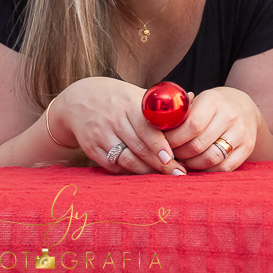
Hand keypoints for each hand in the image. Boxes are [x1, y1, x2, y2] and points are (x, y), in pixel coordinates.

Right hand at [55, 77, 185, 174]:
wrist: (80, 100)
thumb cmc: (120, 99)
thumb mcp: (137, 95)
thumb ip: (161, 104)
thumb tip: (192, 99)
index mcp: (129, 105)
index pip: (147, 128)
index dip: (159, 145)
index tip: (173, 157)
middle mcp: (114, 121)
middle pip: (139, 147)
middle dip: (160, 164)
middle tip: (178, 174)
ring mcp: (101, 136)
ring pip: (126, 159)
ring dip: (146, 171)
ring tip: (164, 178)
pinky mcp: (92, 149)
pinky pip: (113, 166)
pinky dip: (130, 172)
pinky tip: (144, 176)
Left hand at [164, 87, 261, 171]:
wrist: (243, 106)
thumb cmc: (211, 106)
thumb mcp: (196, 102)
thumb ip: (179, 115)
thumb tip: (156, 129)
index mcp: (213, 101)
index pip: (191, 126)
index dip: (173, 139)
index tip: (163, 144)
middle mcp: (230, 116)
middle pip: (198, 145)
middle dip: (179, 154)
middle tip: (171, 155)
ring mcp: (242, 132)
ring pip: (211, 158)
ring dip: (192, 164)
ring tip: (185, 160)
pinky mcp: (248, 147)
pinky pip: (225, 167)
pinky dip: (208, 170)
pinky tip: (200, 165)